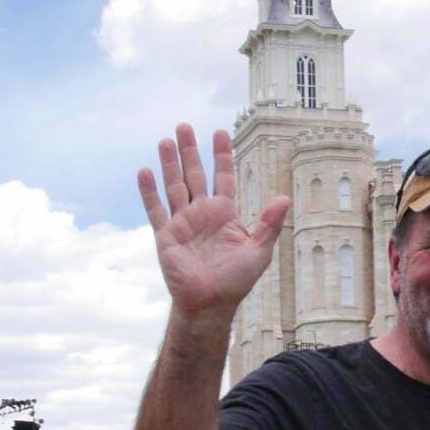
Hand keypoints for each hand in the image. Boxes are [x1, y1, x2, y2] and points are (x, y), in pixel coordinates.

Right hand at [136, 124, 289, 316]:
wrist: (210, 303)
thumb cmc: (236, 280)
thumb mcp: (259, 251)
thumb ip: (269, 224)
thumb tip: (284, 199)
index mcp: (225, 213)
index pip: (223, 176)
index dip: (221, 155)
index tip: (219, 132)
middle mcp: (202, 213)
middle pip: (194, 175)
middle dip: (190, 151)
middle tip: (184, 126)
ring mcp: (182, 222)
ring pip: (174, 186)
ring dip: (169, 164)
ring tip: (166, 140)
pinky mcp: (166, 236)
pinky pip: (156, 210)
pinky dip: (150, 191)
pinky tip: (145, 171)